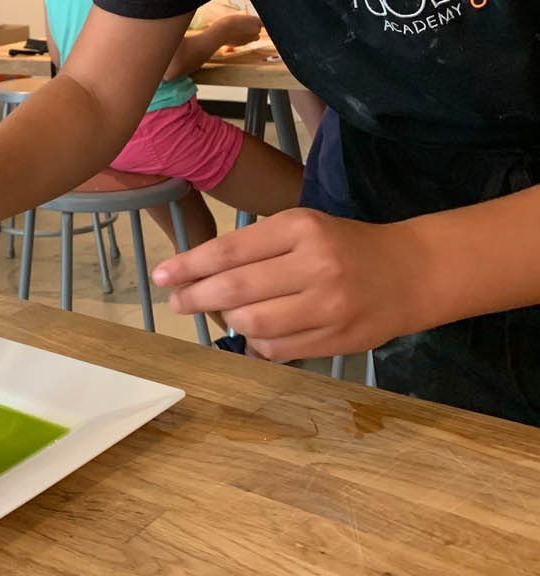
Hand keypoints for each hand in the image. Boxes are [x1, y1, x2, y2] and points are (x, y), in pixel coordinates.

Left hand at [152, 209, 430, 359]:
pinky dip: (255, 343)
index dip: (190, 265)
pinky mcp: (337, 338)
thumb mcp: (304, 227)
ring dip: (227, 322)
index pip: (231, 250)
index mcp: (301, 228)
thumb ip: (258, 248)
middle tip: (176, 301)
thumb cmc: (347, 245)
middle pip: (236, 289)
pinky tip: (250, 334)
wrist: (413, 272)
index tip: (162, 275)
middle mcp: (314, 265)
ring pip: (254, 323)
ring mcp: (328, 305)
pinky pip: (277, 348)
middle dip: (196, 297)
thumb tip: (200, 275)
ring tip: (219, 314)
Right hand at [215, 13, 262, 46]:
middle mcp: (256, 30)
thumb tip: (249, 28)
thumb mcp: (239, 18)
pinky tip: (234, 36)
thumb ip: (247, 23)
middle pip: (258, 30)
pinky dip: (242, 39)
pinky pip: (246, 41)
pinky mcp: (246, 44)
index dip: (259, 24)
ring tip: (238, 31)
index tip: (258, 25)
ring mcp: (251, 38)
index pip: (263, 23)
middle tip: (242, 26)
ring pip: (254, 37)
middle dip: (252, 29)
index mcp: (255, 20)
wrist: (221, 32)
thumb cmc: (228, 22)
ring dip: (249, 35)